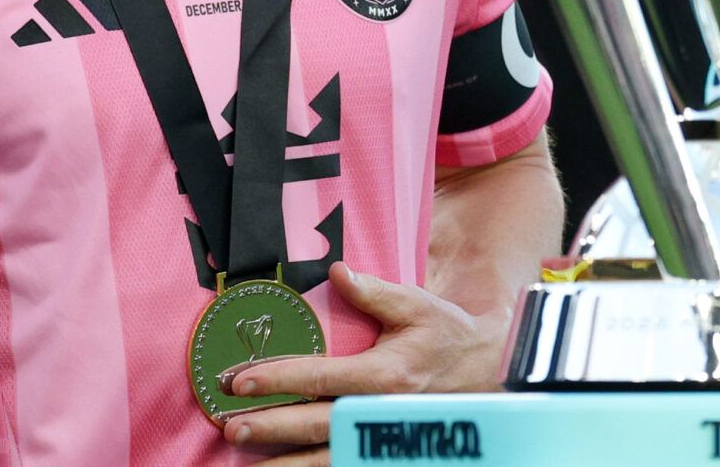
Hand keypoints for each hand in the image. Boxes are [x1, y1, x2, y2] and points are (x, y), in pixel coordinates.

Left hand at [218, 262, 508, 464]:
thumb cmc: (448, 335)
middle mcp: (379, 412)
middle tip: (229, 425)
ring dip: (284, 460)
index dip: (278, 379)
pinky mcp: (386, 451)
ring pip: (326, 457)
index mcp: (385, 375)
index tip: (240, 380)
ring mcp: (383, 439)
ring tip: (245, 458)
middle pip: (314, 425)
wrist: (490, 373)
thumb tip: (336, 272)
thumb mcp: (417, 306)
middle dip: (269, 427)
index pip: (320, 378)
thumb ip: (375, 293)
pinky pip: (344, 463)